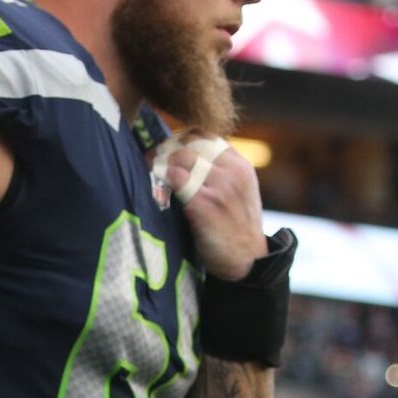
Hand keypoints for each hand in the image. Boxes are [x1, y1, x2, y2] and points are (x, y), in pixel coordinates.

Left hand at [157, 131, 268, 281]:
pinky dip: (162, 180)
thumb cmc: (237, 228)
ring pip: (180, 158)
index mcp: (240, 165)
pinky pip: (175, 179)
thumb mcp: (240, 192)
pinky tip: (157, 188)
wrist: (248, 261)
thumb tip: (186, 157)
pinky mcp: (204, 205)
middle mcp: (231, 172)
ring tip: (149, 171)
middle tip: (150, 159)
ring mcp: (219, 187)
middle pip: (189, 144)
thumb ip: (221, 172)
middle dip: (165, 149)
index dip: (181, 138)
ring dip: (160, 163)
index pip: (205, 135)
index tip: (167, 148)